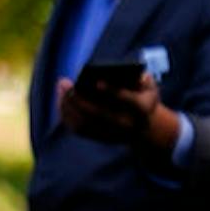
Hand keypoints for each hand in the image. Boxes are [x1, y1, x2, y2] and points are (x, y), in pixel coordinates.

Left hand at [56, 75, 179, 155]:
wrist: (144, 126)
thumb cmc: (142, 97)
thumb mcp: (148, 85)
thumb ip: (139, 77)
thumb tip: (117, 72)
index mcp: (142, 110)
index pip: (129, 101)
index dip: (113, 92)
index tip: (97, 82)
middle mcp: (127, 126)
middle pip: (99, 114)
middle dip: (79, 98)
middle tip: (64, 82)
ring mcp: (112, 135)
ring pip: (85, 123)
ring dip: (68, 105)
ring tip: (61, 87)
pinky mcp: (100, 139)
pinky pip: (79, 129)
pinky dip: (67, 115)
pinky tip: (61, 99)